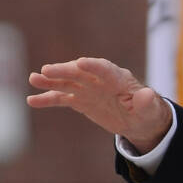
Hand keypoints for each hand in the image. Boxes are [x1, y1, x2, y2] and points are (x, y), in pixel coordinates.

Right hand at [27, 57, 172, 152]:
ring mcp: (89, 89)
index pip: (105, 69)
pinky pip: (62, 98)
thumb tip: (147, 94)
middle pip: (80, 73)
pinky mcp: (81, 100)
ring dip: (50, 80)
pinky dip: (48, 99)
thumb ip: (147, 102)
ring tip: (33, 79)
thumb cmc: (147, 112)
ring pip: (67, 82)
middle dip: (64, 71)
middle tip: (46, 70)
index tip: (80, 62)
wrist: (139, 120)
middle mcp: (100, 80)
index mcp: (119, 78)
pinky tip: (32, 100)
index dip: (94, 66)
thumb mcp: (150, 109)